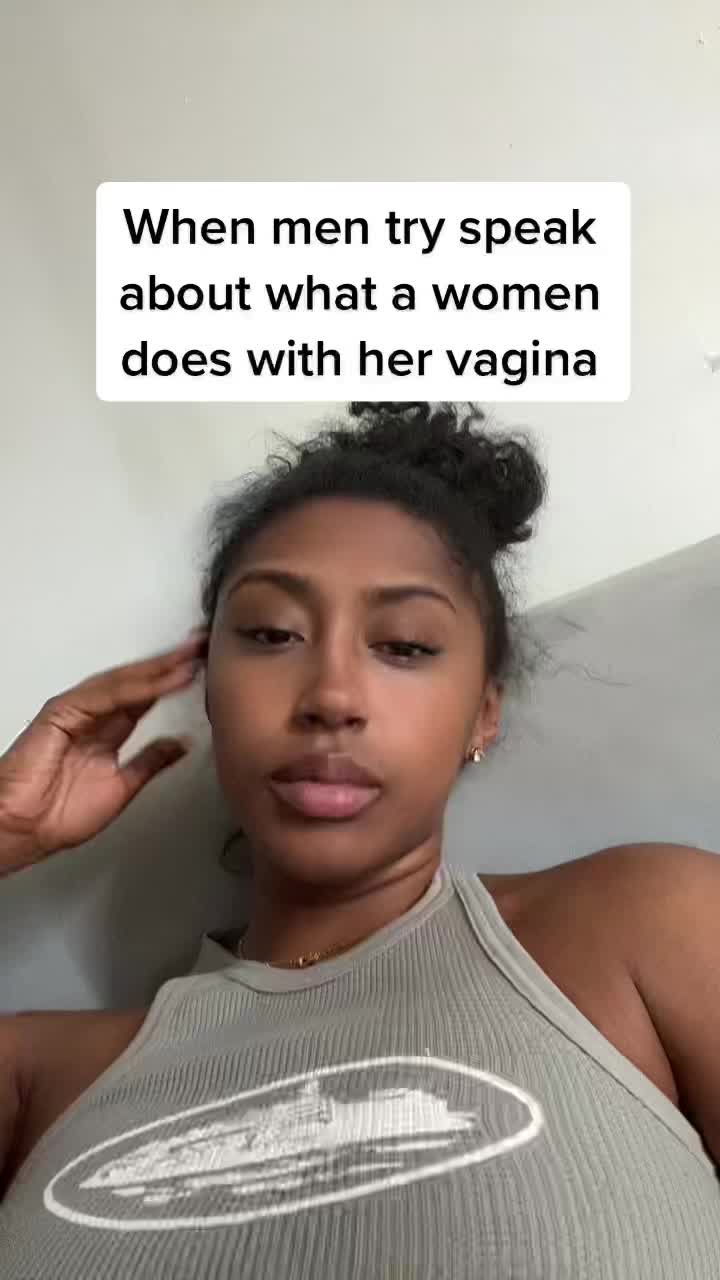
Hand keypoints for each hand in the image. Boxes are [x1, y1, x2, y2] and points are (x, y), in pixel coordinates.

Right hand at [0, 629, 208, 873]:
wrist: (23, 831)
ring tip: (187, 658)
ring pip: (123, 683)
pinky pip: (103, 695)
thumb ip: (149, 763)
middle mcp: (93, 716)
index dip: (174, 682)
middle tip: (201, 648)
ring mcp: (77, 711)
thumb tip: (179, 746)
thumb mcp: (122, 787)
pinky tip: (159, 681)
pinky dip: (133, 687)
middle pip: (137, 683)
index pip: (146, 697)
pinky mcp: (61, 712)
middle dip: (170, 665)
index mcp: (107, 732)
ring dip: (156, 670)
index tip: (202, 670)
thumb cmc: (57, 816)